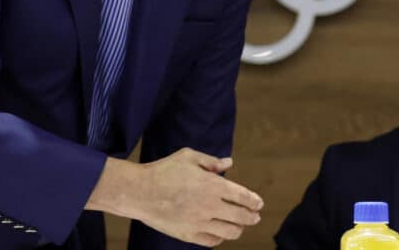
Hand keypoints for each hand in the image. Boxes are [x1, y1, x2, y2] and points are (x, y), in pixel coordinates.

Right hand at [87, 149, 262, 246]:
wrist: (140, 191)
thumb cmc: (163, 170)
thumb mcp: (188, 157)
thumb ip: (211, 161)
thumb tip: (229, 162)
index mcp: (212, 185)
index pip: (243, 196)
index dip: (254, 201)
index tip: (259, 204)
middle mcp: (210, 206)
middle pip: (241, 216)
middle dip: (252, 217)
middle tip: (255, 216)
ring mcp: (200, 222)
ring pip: (229, 232)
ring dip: (238, 229)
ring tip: (239, 226)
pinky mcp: (188, 235)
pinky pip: (212, 241)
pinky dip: (220, 238)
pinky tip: (220, 233)